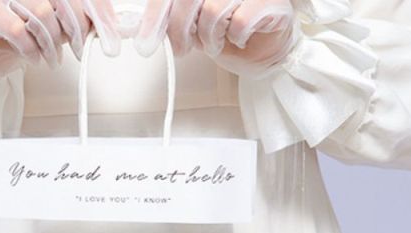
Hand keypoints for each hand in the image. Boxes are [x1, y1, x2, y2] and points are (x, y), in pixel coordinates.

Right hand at [0, 0, 119, 80]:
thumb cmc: (17, 34)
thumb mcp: (56, 27)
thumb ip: (80, 24)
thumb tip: (115, 29)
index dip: (98, 11)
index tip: (112, 36)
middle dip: (79, 28)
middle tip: (81, 49)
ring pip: (42, 14)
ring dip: (53, 44)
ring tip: (51, 58)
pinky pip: (18, 32)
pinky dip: (32, 51)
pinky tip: (35, 59)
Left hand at [136, 0, 294, 70]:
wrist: (264, 48)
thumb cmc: (228, 31)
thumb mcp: (192, 23)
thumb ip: (171, 16)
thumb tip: (141, 25)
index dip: (156, 14)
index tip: (145, 41)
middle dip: (179, 30)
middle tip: (181, 49)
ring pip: (213, 11)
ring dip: (210, 38)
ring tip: (216, 42)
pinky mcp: (269, 1)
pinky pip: (239, 22)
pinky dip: (234, 38)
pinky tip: (239, 38)